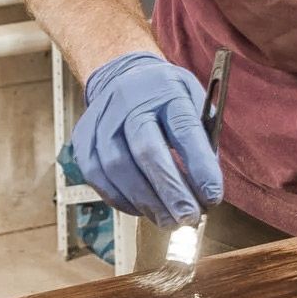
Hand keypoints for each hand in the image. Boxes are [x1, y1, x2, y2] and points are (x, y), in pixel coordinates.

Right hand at [73, 52, 222, 227]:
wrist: (122, 77)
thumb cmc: (166, 98)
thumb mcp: (194, 102)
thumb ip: (204, 140)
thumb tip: (206, 189)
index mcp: (165, 89)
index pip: (184, 129)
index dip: (200, 166)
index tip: (213, 197)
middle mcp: (129, 101)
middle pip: (147, 150)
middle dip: (170, 191)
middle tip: (188, 218)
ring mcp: (101, 120)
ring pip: (118, 168)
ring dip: (146, 202)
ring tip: (169, 221)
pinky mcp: (83, 140)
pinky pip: (98, 177)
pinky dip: (122, 200)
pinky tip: (142, 209)